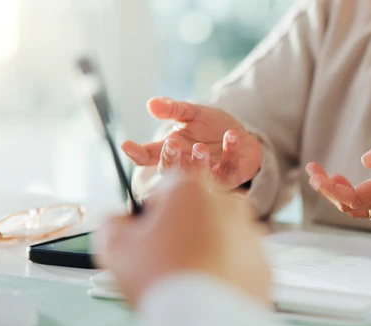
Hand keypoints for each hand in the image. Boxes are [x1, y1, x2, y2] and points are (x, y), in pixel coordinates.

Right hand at [93, 174, 270, 306]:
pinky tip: (210, 293)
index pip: (167, 186)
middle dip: (183, 227)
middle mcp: (229, 204)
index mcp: (192, 189)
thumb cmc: (159, 277)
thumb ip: (112, 224)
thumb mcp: (116, 248)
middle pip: (199, 208)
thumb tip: (118, 222)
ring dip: (208, 249)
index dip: (152, 209)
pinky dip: (228, 273)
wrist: (206, 323)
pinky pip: (241, 263)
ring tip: (189, 281)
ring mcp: (252, 235)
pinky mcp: (265, 265)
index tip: (146, 234)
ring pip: (223, 235)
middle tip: (166, 260)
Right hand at [121, 97, 262, 189]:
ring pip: (198, 177)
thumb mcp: (193, 113)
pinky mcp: (230, 177)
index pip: (148, 157)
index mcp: (172, 153)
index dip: (136, 153)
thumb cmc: (213, 128)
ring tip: (200, 147)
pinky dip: (230, 151)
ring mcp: (208, 176)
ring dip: (198, 162)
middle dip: (170, 159)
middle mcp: (187, 167)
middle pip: (171, 171)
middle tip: (171, 143)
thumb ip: (173, 109)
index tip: (126, 145)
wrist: (243, 139)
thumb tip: (151, 103)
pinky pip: (228, 170)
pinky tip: (231, 135)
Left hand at [305, 124, 370, 217]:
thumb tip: (366, 159)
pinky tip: (341, 180)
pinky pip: (366, 205)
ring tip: (322, 173)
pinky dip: (348, 195)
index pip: (355, 198)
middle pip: (351, 207)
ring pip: (357, 209)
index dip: (331, 189)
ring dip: (336, 194)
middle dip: (328, 191)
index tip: (316, 173)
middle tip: (313, 170)